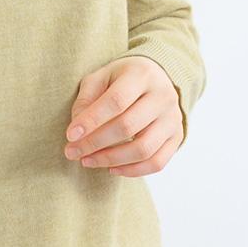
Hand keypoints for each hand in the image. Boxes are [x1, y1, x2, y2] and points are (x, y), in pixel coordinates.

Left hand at [65, 56, 183, 175]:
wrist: (156, 78)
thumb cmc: (121, 79)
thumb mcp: (101, 77)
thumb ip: (86, 99)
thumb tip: (77, 130)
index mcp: (142, 74)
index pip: (116, 101)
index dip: (91, 120)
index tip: (70, 135)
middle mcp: (163, 95)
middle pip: (127, 126)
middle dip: (95, 143)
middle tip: (71, 152)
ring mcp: (173, 118)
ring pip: (143, 149)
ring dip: (111, 160)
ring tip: (87, 161)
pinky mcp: (177, 136)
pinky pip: (157, 162)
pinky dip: (132, 171)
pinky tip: (111, 169)